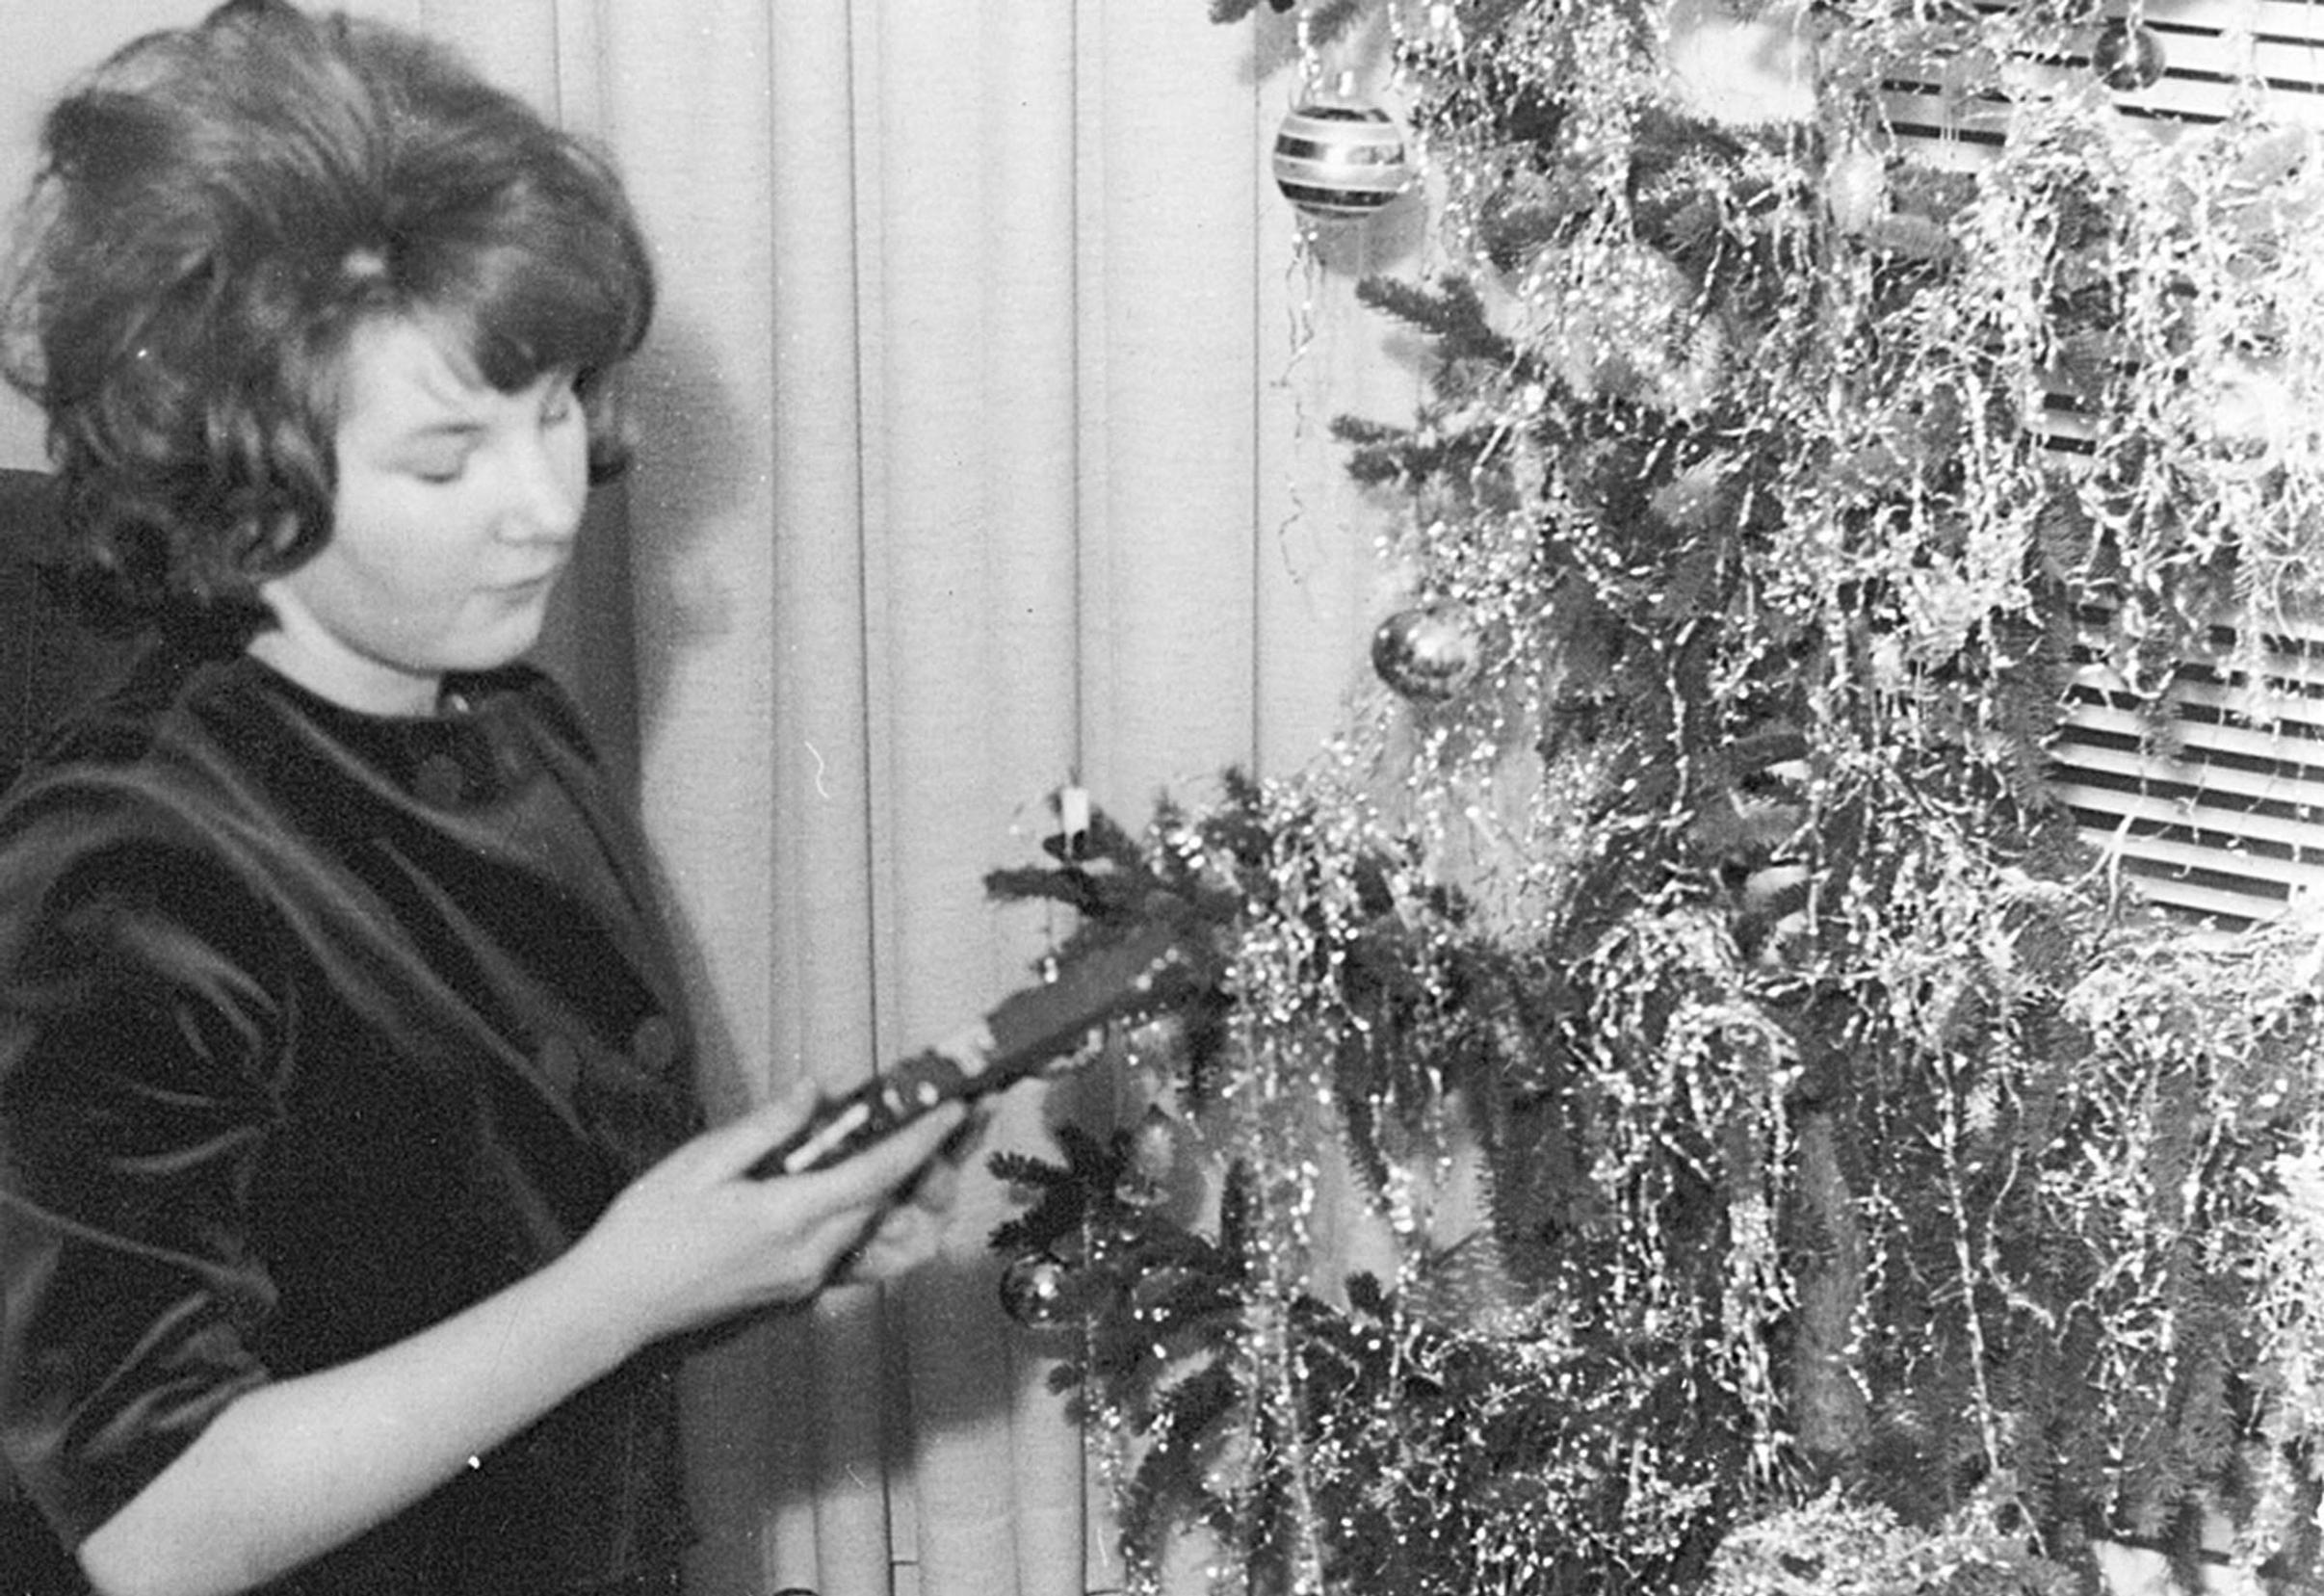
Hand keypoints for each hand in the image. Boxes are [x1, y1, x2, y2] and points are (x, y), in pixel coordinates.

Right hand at [569, 1085, 975, 1347]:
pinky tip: (878, 1188)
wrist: (614, 1306)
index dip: (924, 1140)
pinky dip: (879, 1219)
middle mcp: (811, 1257)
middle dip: (931, 1160)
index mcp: (787, 1218)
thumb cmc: (645, 1232)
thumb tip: (817, 1091)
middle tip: (953, 1118)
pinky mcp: (800, 1294)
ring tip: (925, 1149)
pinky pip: (859, 1255)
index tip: (956, 1108)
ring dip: (912, 1193)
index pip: (877, 1175)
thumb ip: (766, 1127)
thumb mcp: (699, 1163)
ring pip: (883, 1232)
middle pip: (894, 1204)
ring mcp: (809, 1281)